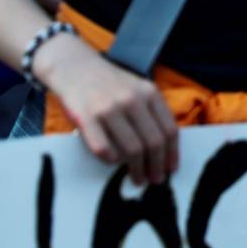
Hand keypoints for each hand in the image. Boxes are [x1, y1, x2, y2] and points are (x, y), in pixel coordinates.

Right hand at [36, 33, 178, 184]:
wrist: (74, 67)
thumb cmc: (109, 84)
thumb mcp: (138, 89)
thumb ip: (151, 112)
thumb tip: (165, 150)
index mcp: (149, 93)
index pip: (169, 129)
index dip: (172, 154)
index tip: (171, 169)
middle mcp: (132, 100)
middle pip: (153, 143)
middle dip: (156, 167)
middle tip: (155, 180)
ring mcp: (109, 108)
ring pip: (131, 149)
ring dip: (136, 169)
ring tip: (137, 179)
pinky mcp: (86, 118)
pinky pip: (104, 149)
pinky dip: (111, 160)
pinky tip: (113, 162)